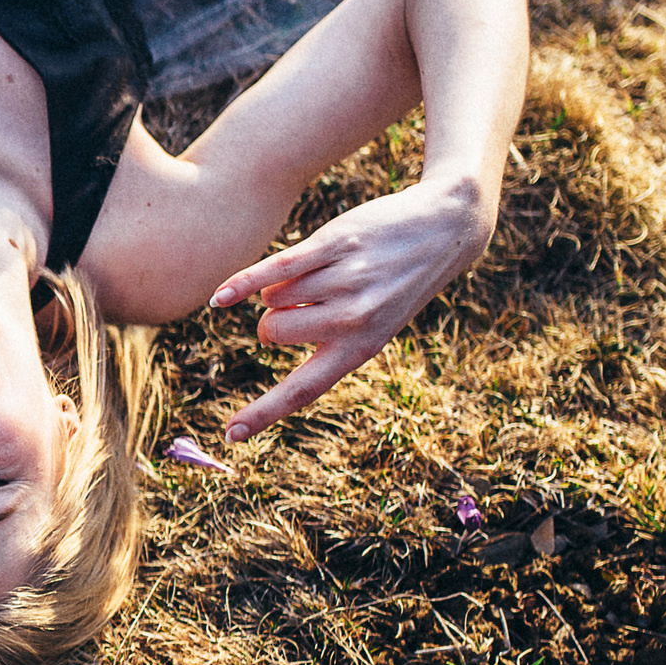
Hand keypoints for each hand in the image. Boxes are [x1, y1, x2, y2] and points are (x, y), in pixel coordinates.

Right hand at [210, 176, 494, 441]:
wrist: (444, 229)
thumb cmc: (397, 282)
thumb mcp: (375, 322)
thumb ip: (328, 335)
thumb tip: (267, 331)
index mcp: (360, 348)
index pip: (302, 390)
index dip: (263, 413)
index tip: (231, 435)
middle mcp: (353, 319)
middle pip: (272, 330)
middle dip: (274, 319)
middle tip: (306, 304)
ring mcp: (344, 280)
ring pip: (274, 295)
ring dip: (285, 284)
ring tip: (326, 273)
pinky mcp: (335, 244)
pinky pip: (274, 269)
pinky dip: (242, 283)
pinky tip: (221, 297)